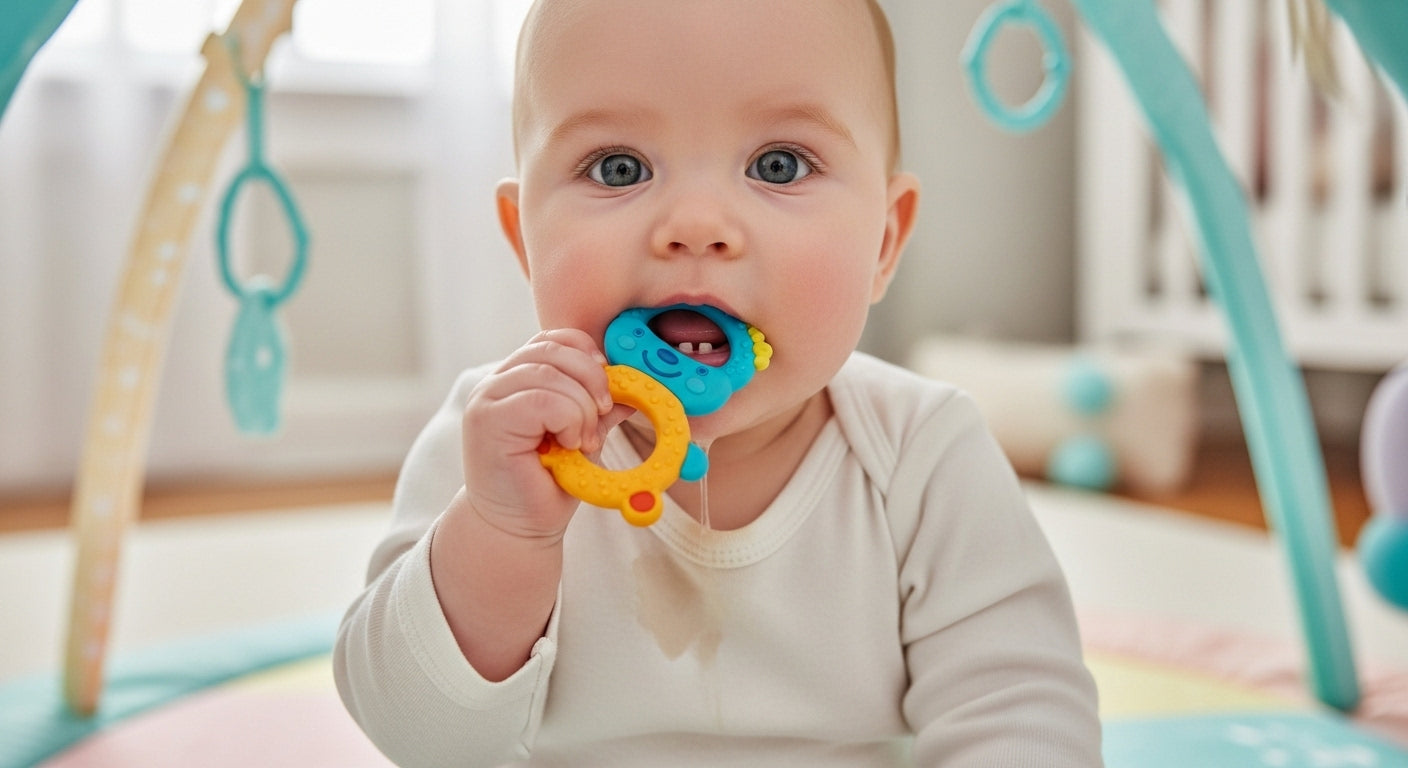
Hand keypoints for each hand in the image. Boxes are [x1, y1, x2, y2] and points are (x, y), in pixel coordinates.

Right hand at [459, 329, 629, 540]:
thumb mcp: (583, 436)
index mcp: (518, 378)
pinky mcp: (487, 420)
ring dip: (581, 408)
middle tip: (603, 415)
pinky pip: (542, 400)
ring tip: (582, 440)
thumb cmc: (546, 484)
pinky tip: (567, 444)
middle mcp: (497, 382)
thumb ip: (600, 408)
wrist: (517, 528)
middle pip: (554, 349)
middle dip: (593, 380)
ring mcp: (488, 398)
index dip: (587, 354)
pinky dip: (568, 419)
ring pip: (551, 374)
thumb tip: (634, 388)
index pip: (554, 339)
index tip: (608, 388)